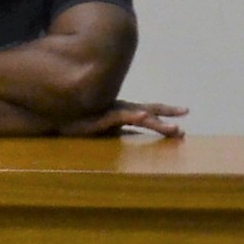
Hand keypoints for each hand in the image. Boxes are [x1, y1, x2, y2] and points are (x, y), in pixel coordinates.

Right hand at [56, 100, 185, 137]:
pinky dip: (132, 115)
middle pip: (150, 111)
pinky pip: (120, 117)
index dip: (167, 110)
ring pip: (140, 116)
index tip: (186, 111)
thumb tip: (131, 133)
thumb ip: (117, 128)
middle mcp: (121, 110)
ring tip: (174, 127)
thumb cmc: (79, 120)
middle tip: (185, 118)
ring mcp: (112, 113)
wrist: (57, 117)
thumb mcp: (102, 126)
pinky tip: (142, 115)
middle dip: (168, 115)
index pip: (150, 109)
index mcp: (123, 111)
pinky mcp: (102, 118)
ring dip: (158, 122)